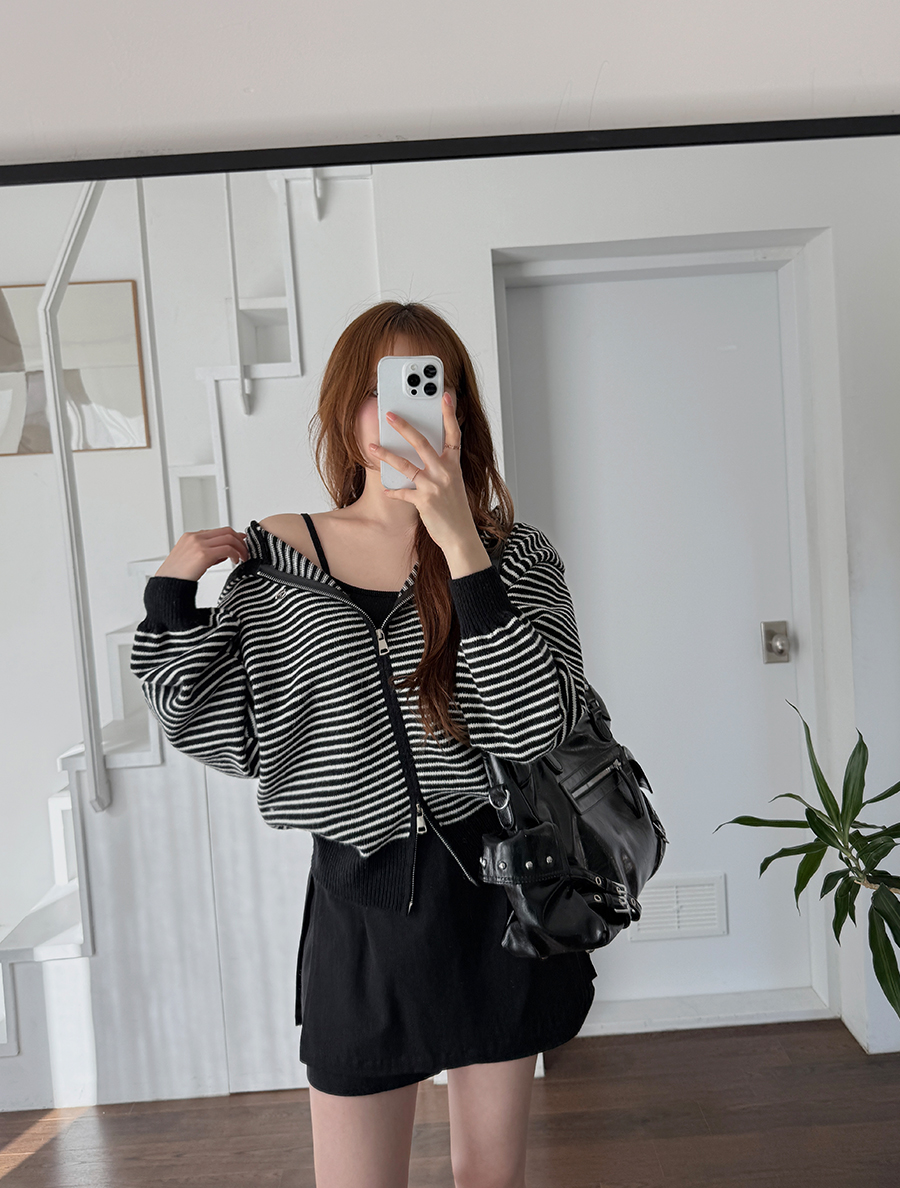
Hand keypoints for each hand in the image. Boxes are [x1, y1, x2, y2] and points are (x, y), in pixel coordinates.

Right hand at [155, 527, 248, 580]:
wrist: (167, 584)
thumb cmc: (177, 575)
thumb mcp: (190, 558)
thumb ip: (207, 552)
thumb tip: (225, 553)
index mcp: (191, 537)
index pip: (218, 531)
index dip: (233, 536)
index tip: (241, 542)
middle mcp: (195, 537)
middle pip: (226, 531)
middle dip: (240, 541)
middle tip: (245, 551)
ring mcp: (199, 544)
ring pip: (229, 538)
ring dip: (240, 548)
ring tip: (242, 558)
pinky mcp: (203, 554)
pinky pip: (227, 549)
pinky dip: (235, 554)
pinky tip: (235, 561)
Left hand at [367, 393, 475, 553]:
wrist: (460, 536)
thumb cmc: (455, 509)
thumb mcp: (453, 483)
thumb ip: (441, 466)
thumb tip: (421, 453)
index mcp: (454, 465)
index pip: (453, 434)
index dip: (449, 414)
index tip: (446, 396)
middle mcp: (445, 472)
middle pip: (422, 443)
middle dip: (404, 427)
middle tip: (390, 415)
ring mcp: (434, 486)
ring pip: (406, 465)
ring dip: (386, 455)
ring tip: (372, 447)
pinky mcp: (423, 501)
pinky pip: (402, 492)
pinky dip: (393, 491)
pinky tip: (386, 489)